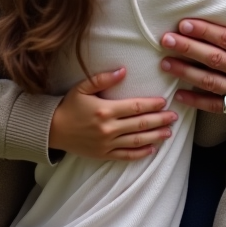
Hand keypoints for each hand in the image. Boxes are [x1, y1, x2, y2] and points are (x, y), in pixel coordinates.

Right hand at [48, 68, 176, 160]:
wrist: (51, 130)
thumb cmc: (68, 106)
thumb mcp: (82, 87)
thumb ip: (103, 78)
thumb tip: (123, 71)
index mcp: (105, 110)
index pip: (135, 107)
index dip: (152, 105)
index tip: (164, 102)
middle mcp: (108, 128)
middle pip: (140, 124)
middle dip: (159, 120)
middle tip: (174, 117)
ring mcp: (106, 143)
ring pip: (136, 141)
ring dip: (155, 137)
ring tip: (169, 132)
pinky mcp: (103, 154)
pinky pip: (125, 156)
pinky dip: (139, 154)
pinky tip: (152, 149)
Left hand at [160, 0, 225, 124]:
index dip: (204, 30)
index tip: (184, 23)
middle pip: (212, 58)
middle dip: (187, 48)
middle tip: (165, 40)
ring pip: (209, 81)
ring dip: (185, 72)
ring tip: (166, 63)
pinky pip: (217, 106)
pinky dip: (197, 101)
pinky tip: (180, 95)